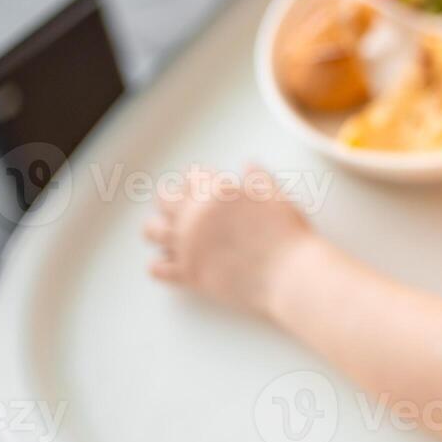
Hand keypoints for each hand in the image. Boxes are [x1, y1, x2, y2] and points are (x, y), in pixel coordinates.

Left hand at [143, 163, 314, 317]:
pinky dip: (159, 264)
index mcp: (217, 191)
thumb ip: (258, 178)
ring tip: (170, 233)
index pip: (191, 175)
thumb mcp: (276, 196)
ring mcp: (189, 245)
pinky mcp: (189, 274)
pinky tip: (170, 262)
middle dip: (169, 199)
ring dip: (158, 228)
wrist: (289, 276)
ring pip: (152, 231)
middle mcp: (196, 215)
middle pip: (164, 198)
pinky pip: (157, 268)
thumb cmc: (287, 235)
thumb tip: (248, 165)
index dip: (196, 178)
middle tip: (179, 205)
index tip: (199, 183)